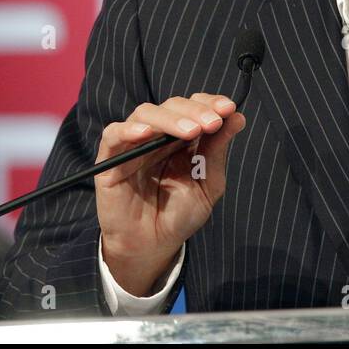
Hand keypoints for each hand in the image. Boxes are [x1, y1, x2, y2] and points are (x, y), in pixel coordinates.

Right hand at [95, 93, 245, 295]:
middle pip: (172, 105)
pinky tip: (147, 134)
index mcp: (182, 138)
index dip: (209, 102)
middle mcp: (158, 135)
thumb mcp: (207, 184)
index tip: (228, 109)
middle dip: (195, 111)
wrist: (153, 246)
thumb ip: (217, 151)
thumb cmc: (179, 216)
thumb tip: (238, 117)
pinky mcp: (110, 160)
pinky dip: (128, 130)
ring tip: (191, 132)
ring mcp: (133, 145)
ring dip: (170, 118)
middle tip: (213, 122)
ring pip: (145, 113)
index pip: (193, 107)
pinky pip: (113, 135)